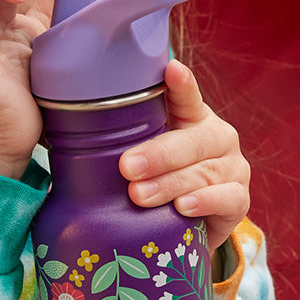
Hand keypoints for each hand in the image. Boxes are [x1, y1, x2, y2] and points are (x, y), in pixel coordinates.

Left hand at [119, 61, 250, 252]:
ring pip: (205, 172)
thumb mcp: (140, 157)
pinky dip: (205, 202)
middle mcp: (217, 137)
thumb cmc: (156, 183)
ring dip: (171, 183)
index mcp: (191, 118)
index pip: (186, 96)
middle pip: (194, 139)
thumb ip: (118, 139)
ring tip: (140, 196)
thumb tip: (59, 123)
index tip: (171, 70)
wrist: (189, 229)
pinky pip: (227, 198)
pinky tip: (183, 208)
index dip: (180, 84)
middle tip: (127, 167)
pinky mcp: (240, 199)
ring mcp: (233, 167)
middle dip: (159, 154)